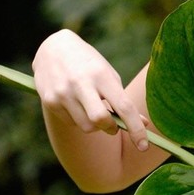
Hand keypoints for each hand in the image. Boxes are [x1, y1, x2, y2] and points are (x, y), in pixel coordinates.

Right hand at [32, 29, 150, 151]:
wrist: (53, 49)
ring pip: (85, 126)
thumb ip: (122, 100)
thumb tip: (143, 124)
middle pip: (100, 120)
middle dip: (110, 128)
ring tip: (91, 107)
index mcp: (101, 75)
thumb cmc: (89, 64)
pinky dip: (78, 119)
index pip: (123, 106)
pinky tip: (74, 102)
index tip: (144, 146)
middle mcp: (80, 83)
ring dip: (94, 125)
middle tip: (113, 126)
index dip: (136, 128)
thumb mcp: (109, 75)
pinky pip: (71, 123)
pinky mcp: (49, 100)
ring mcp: (62, 93)